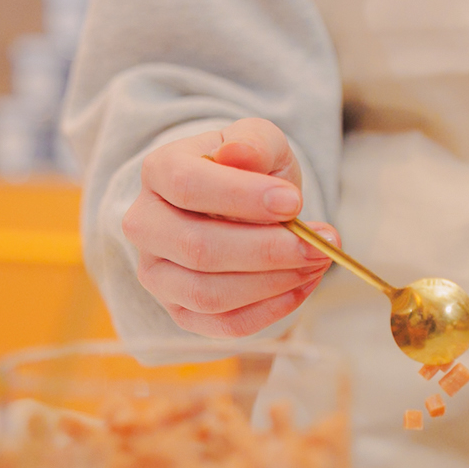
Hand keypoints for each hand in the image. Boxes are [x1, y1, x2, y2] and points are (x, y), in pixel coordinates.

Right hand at [122, 117, 338, 337]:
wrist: (241, 205)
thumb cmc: (250, 171)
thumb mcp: (260, 142)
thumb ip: (254, 142)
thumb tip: (239, 153)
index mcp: (159, 171)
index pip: (188, 186)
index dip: (242, 197)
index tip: (294, 202)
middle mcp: (146, 226)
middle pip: (199, 249)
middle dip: (269, 251)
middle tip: (321, 244)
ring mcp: (157, 274)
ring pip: (209, 294)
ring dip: (274, 283)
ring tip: (318, 262)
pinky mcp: (181, 311)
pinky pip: (224, 325)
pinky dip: (272, 310)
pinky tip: (303, 285)